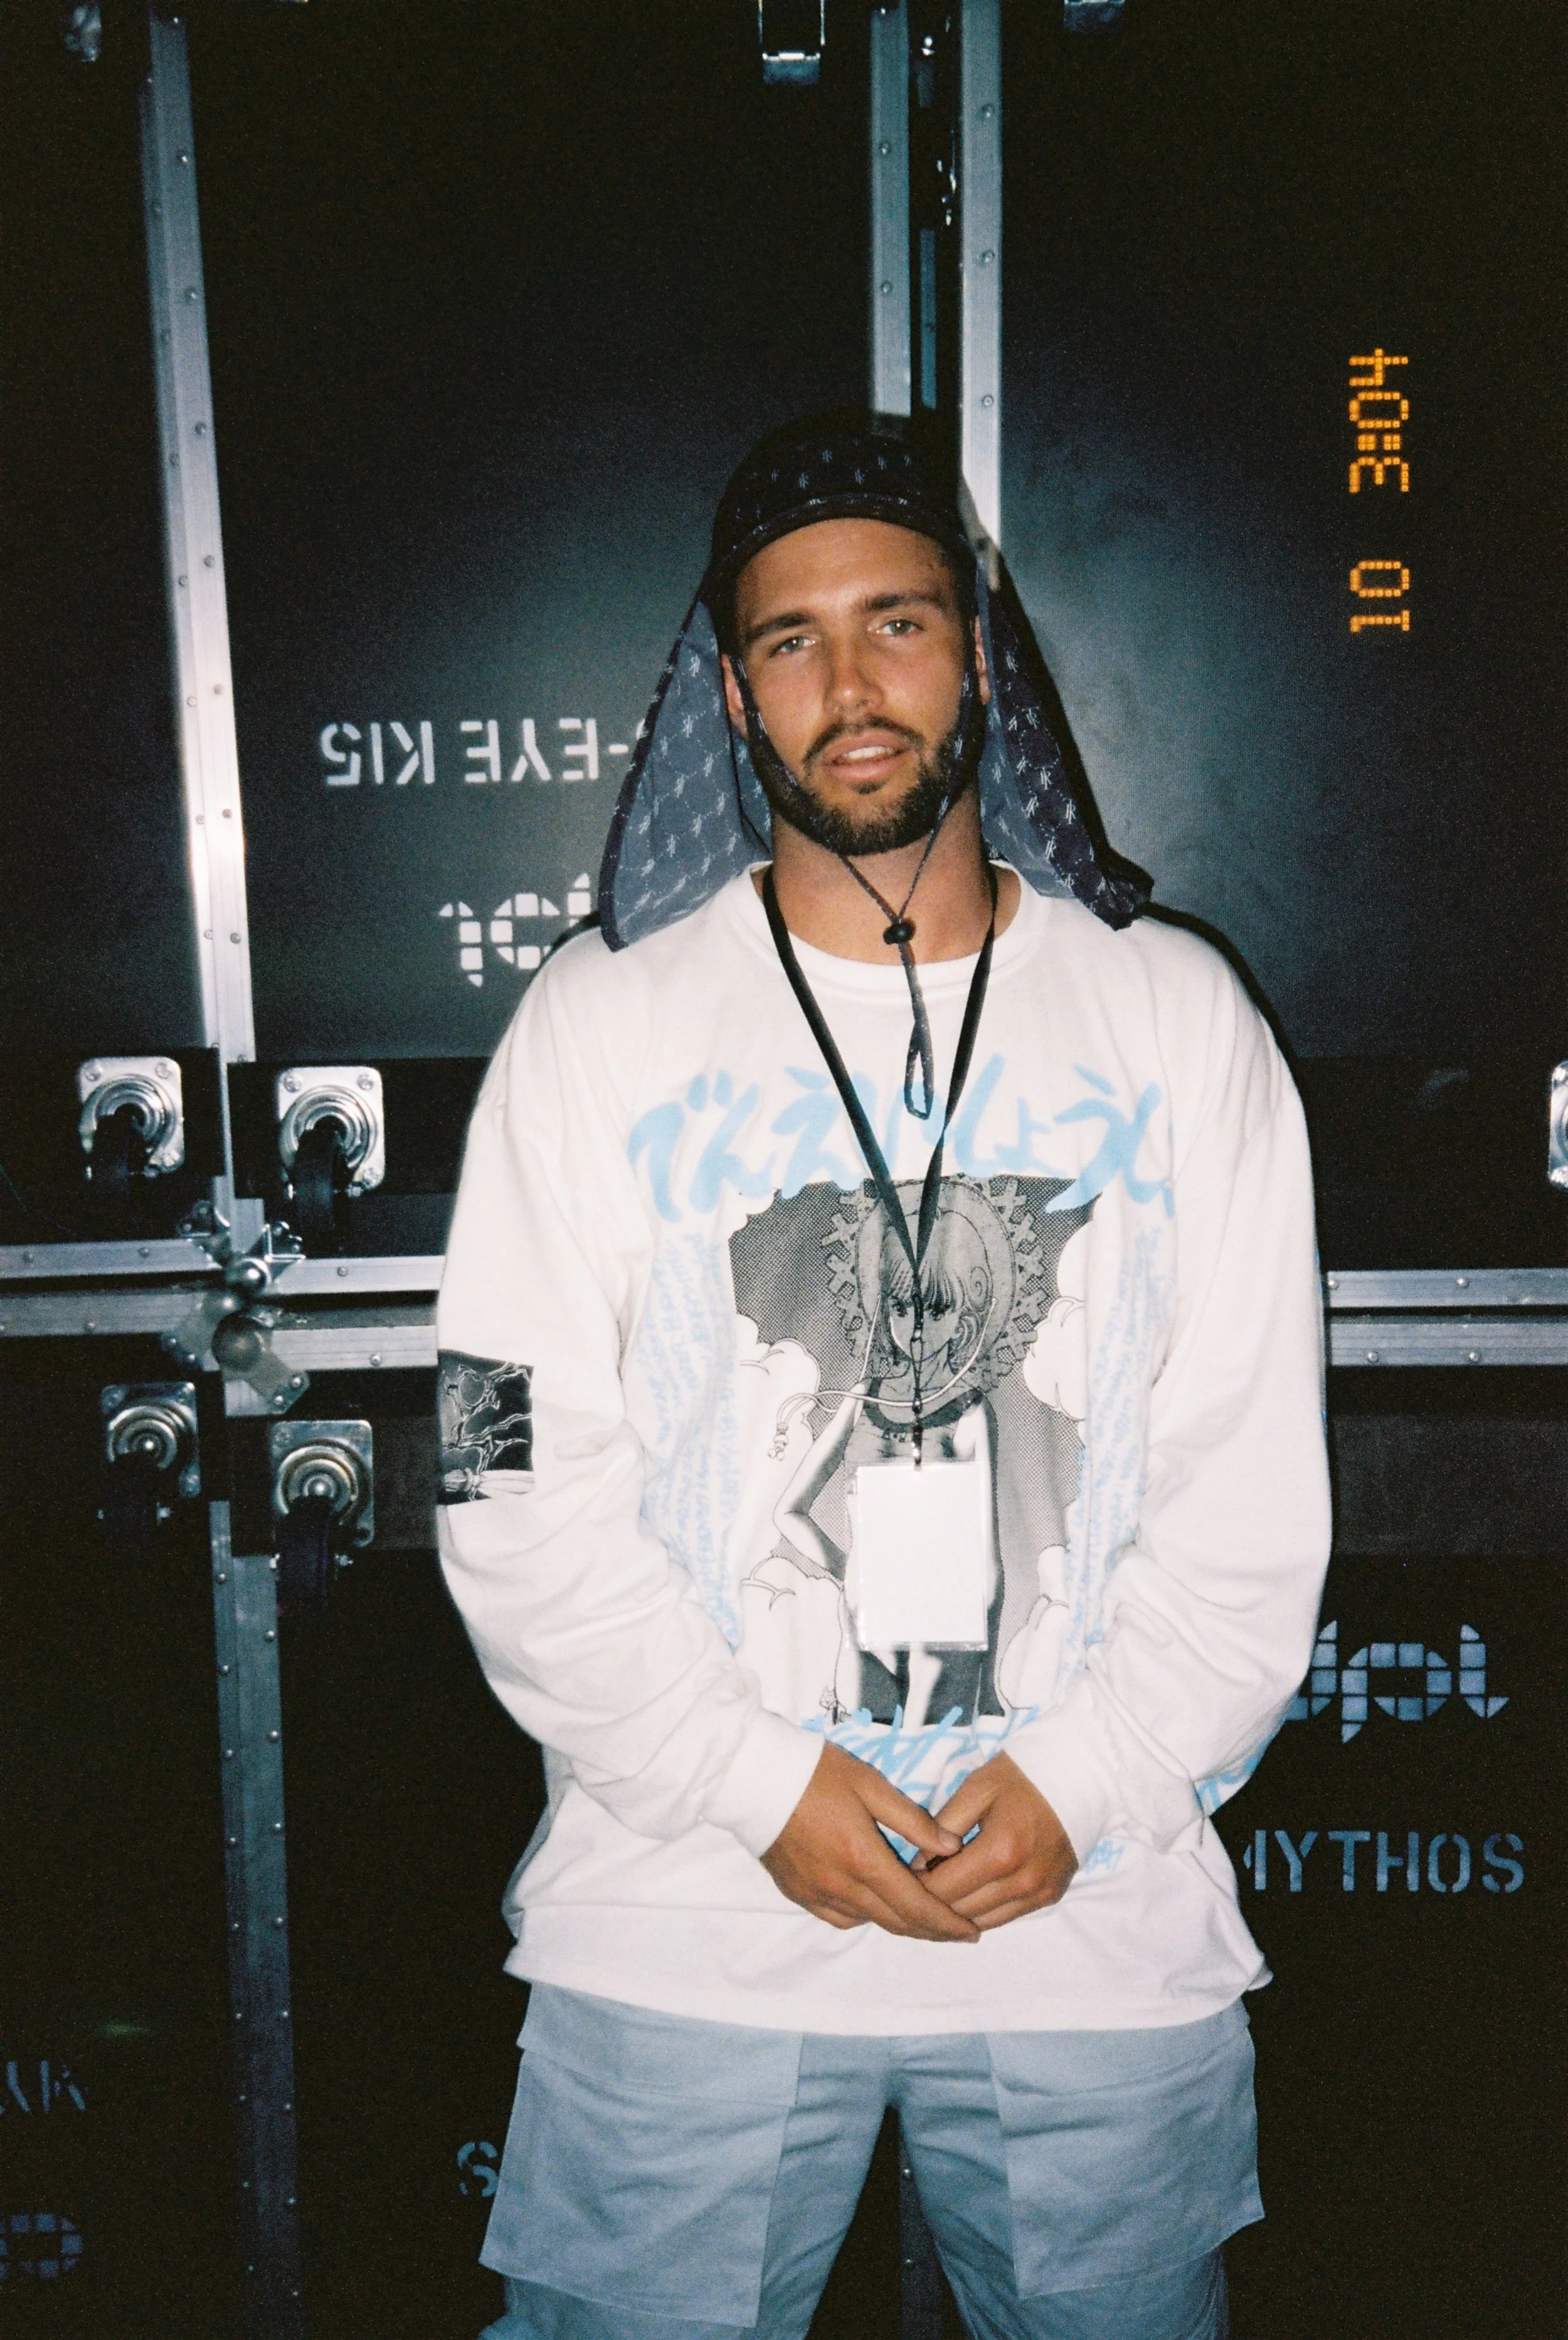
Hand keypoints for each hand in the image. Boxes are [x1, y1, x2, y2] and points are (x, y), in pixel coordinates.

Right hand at [761, 1742, 981, 1941]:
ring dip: (901, 1925)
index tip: (972, 1933)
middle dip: (932, 1932)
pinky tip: (876, 1905)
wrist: (752, 1777)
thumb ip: (912, 1820)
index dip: (947, 1924)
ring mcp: (816, 1894)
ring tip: (925, 1918)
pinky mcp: (798, 1893)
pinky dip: (866, 1917)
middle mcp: (841, 1886)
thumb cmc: (815, 1772)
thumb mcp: (870, 1784)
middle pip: (896, 1923)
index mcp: (863, 1858)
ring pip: (870, 1922)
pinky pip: (840, 1917)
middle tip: (959, 1932)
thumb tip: (952, 1848)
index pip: (915, 1906)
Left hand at [915, 1752, 1077, 1931]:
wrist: (1082, 1776)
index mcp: (1000, 1852)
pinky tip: (964, 1899)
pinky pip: (1005, 1918)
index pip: (942, 1889)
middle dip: (928, 1904)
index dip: (912, 1886)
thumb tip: (916, 1864)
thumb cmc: (1022, 1776)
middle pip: (959, 1912)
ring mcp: (1039, 1894)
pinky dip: (980, 1913)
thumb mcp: (976, 1788)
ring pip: (981, 1922)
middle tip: (906, 1890)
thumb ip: (942, 1827)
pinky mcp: (1050, 1897)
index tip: (894, 1877)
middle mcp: (1021, 1883)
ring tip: (930, 1898)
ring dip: (952, 1915)